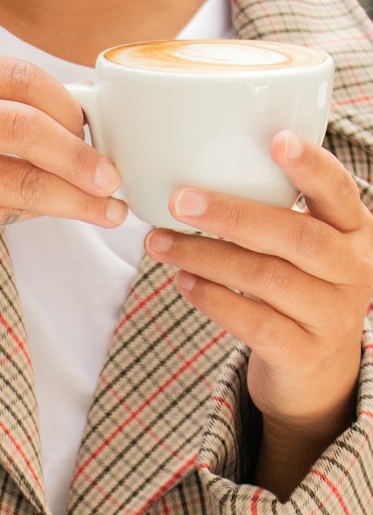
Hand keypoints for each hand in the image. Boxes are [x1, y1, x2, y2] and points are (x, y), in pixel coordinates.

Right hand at [0, 46, 123, 321]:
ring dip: (72, 200)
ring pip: (19, 182)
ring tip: (104, 209)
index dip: (67, 106)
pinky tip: (36, 218)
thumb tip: (74, 122)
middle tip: (110, 176)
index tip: (93, 130)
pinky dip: (24, 218)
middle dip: (79, 155)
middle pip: (23, 126)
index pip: (15, 76)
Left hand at [144, 131, 372, 498]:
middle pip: (296, 236)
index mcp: (356, 233)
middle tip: (181, 200)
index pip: (339, 192)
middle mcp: (354, 271)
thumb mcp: (302, 252)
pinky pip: (256, 323)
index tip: (276, 140)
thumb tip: (198, 176)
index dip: (311, 166)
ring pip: (268, 280)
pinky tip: (184, 283)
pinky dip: (214, 300)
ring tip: (162, 244)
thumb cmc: (297, 294)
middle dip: (233, 216)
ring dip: (208, 258)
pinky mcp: (305, 354)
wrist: (316, 375)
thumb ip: (274, 217)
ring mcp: (333, 316)